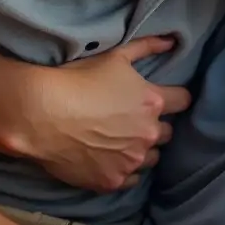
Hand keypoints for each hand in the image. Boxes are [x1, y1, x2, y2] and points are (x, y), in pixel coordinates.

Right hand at [19, 36, 190, 192]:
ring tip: (119, 141)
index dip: (174, 98)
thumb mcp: (115, 56)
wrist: (41, 114)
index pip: (183, 101)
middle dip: (154, 125)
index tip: (163, 98)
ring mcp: (131, 161)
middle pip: (167, 132)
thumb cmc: (78, 80)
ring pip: (150, 158)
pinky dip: (123, 170)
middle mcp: (148, 134)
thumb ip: (148, 47)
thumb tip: (172, 42)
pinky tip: (108, 159)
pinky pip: (130, 179)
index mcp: (152, 102)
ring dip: (141, 149)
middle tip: (133, 120)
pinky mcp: (112, 181)